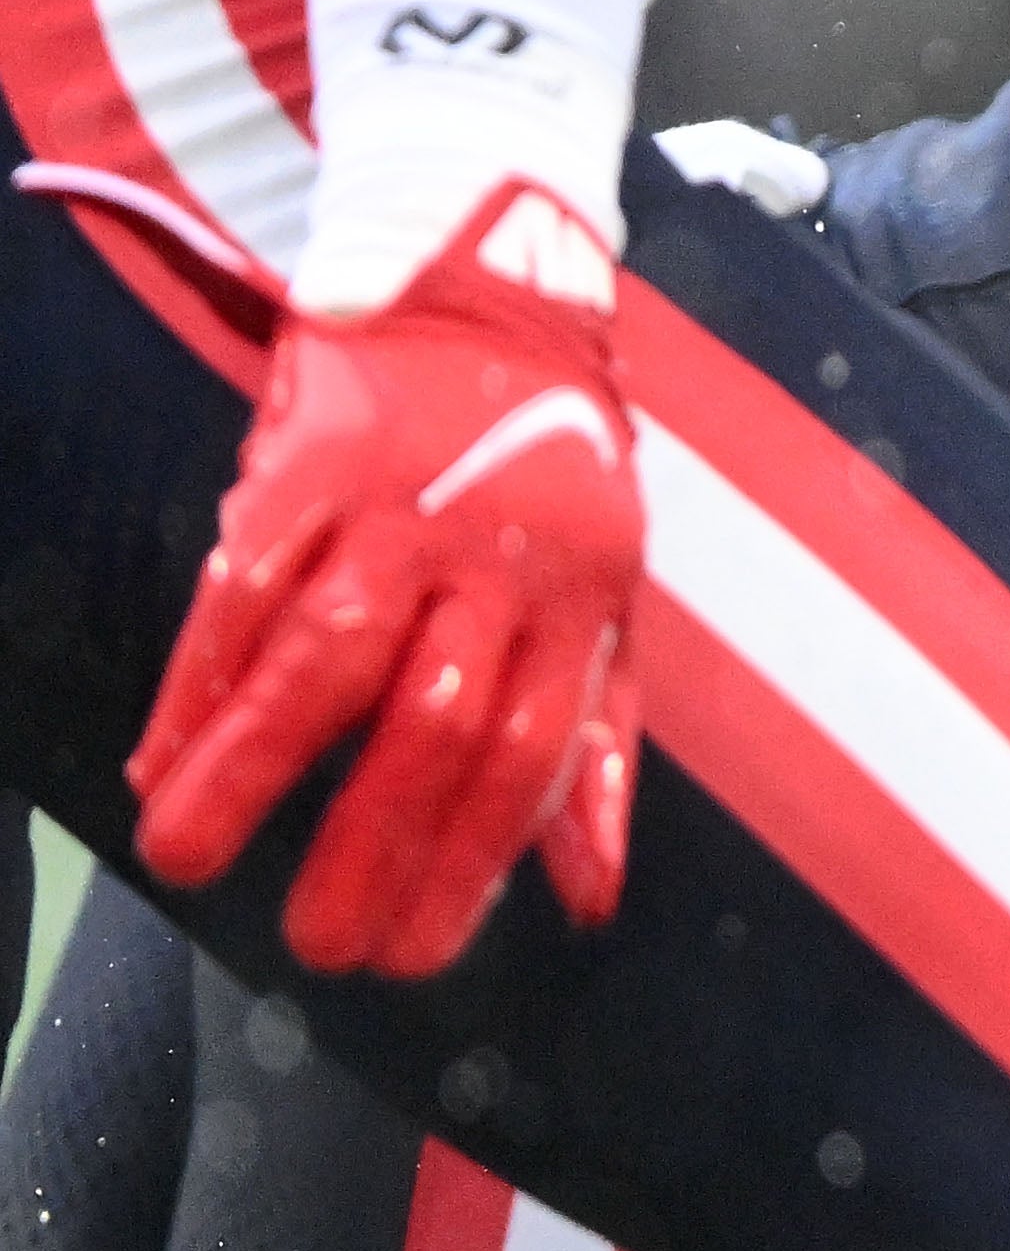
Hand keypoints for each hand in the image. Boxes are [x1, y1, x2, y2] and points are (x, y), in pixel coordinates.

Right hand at [128, 175, 645, 975]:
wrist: (485, 296)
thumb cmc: (550, 473)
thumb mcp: (607, 597)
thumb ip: (593, 744)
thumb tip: (588, 894)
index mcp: (577, 602)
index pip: (528, 757)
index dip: (469, 863)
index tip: (411, 954)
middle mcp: (492, 560)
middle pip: (429, 721)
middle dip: (367, 841)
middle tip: (314, 943)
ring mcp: (395, 511)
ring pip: (318, 657)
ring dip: (249, 766)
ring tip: (183, 856)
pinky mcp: (307, 465)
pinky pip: (242, 584)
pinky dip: (198, 674)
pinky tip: (161, 753)